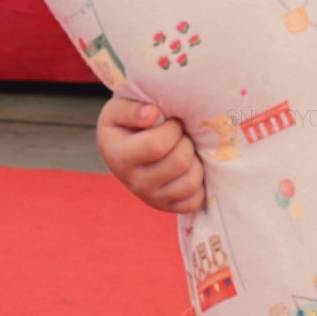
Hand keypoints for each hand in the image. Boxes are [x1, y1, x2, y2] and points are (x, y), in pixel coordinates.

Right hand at [95, 96, 204, 214]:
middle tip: (180, 135)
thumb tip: (152, 114)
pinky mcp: (167, 207)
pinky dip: (199, 184)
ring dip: (195, 161)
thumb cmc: (126, 124)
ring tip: (184, 151)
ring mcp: (151, 198)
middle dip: (186, 142)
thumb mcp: (117, 109)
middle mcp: (134, 182)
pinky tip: (189, 168)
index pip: (157, 145)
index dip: (173, 128)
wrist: (125, 146)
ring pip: (191, 182)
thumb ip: (131, 109)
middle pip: (179, 162)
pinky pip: (195, 201)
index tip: (172, 121)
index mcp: (119, 156)